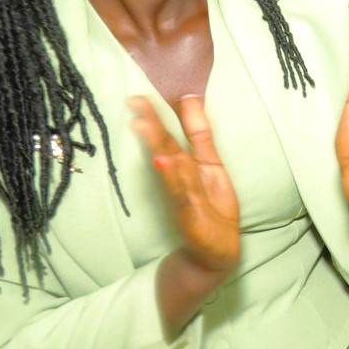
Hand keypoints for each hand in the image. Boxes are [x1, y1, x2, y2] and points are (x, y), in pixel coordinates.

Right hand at [129, 94, 240, 275]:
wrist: (214, 253)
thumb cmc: (211, 206)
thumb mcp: (211, 164)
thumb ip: (200, 134)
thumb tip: (190, 97)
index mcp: (189, 162)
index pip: (171, 133)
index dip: (158, 114)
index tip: (138, 96)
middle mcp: (182, 177)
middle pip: (165, 146)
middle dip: (152, 124)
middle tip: (134, 102)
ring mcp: (184, 196)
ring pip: (170, 166)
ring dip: (158, 146)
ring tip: (144, 126)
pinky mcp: (190, 215)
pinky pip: (181, 192)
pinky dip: (173, 177)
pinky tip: (163, 161)